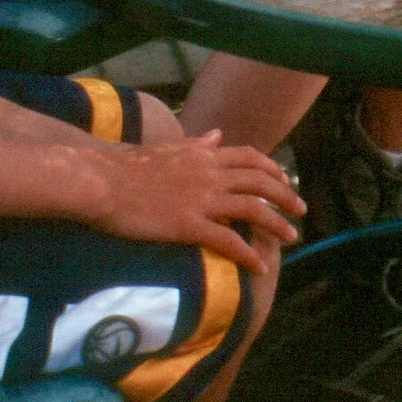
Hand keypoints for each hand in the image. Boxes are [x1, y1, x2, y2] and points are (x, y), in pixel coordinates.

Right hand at [92, 130, 305, 273]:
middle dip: (285, 196)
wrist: (101, 182)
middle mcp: (209, 174)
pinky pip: (228, 241)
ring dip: (277, 224)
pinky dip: (248, 254)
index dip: (272, 169)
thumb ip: (196, 144)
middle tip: (300, 210)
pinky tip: (260, 266)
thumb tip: (217, 134)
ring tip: (291, 237)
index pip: (249, 157)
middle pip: (260, 182)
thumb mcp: (167, 148)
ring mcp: (201, 200)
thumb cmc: (125, 166)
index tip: (285, 180)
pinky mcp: (189, 225)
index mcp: (203, 154)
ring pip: (253, 209)